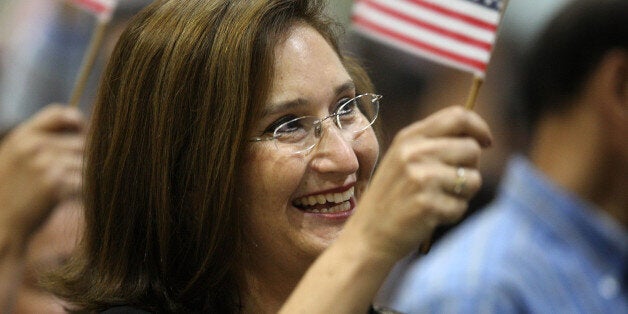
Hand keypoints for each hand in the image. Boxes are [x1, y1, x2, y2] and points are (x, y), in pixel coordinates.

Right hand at [0, 104, 85, 242]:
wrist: (0, 225)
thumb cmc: (12, 192)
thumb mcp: (16, 156)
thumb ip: (42, 139)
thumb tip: (83, 126)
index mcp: (22, 135)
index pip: (60, 113)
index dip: (77, 123)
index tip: (82, 135)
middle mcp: (33, 145)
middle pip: (81, 142)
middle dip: (83, 158)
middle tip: (73, 175)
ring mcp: (45, 164)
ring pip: (86, 162)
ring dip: (85, 176)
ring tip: (69, 189)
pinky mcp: (56, 184)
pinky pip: (86, 181)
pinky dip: (85, 191)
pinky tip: (71, 198)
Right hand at [347, 106, 491, 261]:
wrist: (366, 235)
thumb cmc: (391, 199)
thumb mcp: (403, 160)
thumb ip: (432, 144)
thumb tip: (477, 139)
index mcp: (408, 137)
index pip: (457, 117)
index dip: (478, 128)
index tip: (485, 142)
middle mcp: (414, 153)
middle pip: (471, 149)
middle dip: (470, 168)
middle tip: (449, 184)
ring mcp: (420, 178)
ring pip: (473, 179)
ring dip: (463, 194)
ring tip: (436, 201)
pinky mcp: (428, 204)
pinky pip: (462, 206)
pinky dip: (451, 215)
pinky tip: (429, 217)